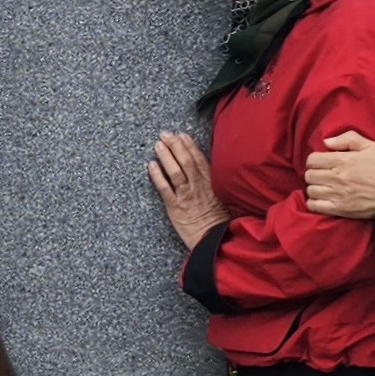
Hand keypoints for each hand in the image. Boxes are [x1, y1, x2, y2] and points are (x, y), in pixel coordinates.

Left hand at [146, 131, 223, 249]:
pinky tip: (151, 165)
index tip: (182, 135)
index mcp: (211, 183)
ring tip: (158, 145)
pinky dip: (157, 175)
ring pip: (175, 171)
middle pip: (186, 161)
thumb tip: (208, 173)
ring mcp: (186, 196)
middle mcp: (198, 187)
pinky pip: (164, 188)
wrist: (212, 240)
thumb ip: (215, 185)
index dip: (190, 146)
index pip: (200, 159)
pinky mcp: (175, 207)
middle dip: (175, 146)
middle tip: (166, 134)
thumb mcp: (223, 199)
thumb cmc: (218, 222)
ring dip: (166, 156)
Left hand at [302, 128, 374, 221]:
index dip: (315, 160)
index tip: (322, 162)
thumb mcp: (371, 146)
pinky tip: (321, 199)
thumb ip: (347, 139)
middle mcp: (336, 178)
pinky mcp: (340, 209)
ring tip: (324, 186)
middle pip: (309, 175)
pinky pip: (315, 206)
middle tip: (323, 174)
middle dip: (314, 173)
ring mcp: (337, 194)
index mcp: (342, 161)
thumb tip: (327, 141)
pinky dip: (314, 202)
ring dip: (315, 187)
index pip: (313, 159)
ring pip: (311, 190)